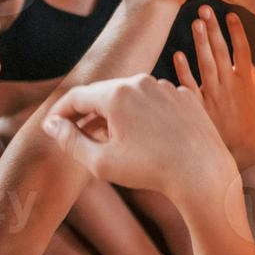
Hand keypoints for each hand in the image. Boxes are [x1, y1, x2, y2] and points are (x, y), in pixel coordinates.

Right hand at [42, 74, 233, 196]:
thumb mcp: (100, 161)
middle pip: (105, 93)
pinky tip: (144, 137)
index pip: (77, 96)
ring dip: (117, 113)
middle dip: (88, 112)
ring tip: (111, 138)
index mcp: (117, 93)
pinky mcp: (185, 97)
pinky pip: (157, 102)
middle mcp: (142, 82)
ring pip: (132, 96)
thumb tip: (52, 125)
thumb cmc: (149, 169)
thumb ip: (70, 141)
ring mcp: (167, 87)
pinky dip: (145, 115)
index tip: (53, 126)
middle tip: (77, 133)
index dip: (61, 112)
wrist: (202, 172)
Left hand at [173, 6, 254, 162]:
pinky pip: (189, 86)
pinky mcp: (199, 107)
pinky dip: (183, 70)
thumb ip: (253, 77)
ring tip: (196, 22)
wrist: (240, 153)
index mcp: (246, 81)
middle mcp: (230, 85)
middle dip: (214, 29)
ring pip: (206, 63)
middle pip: (222, 51)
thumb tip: (245, 59)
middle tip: (206, 9)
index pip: (242, 50)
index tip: (229, 14)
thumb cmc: (251, 124)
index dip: (237, 31)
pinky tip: (177, 55)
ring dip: (201, 42)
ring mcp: (213, 95)